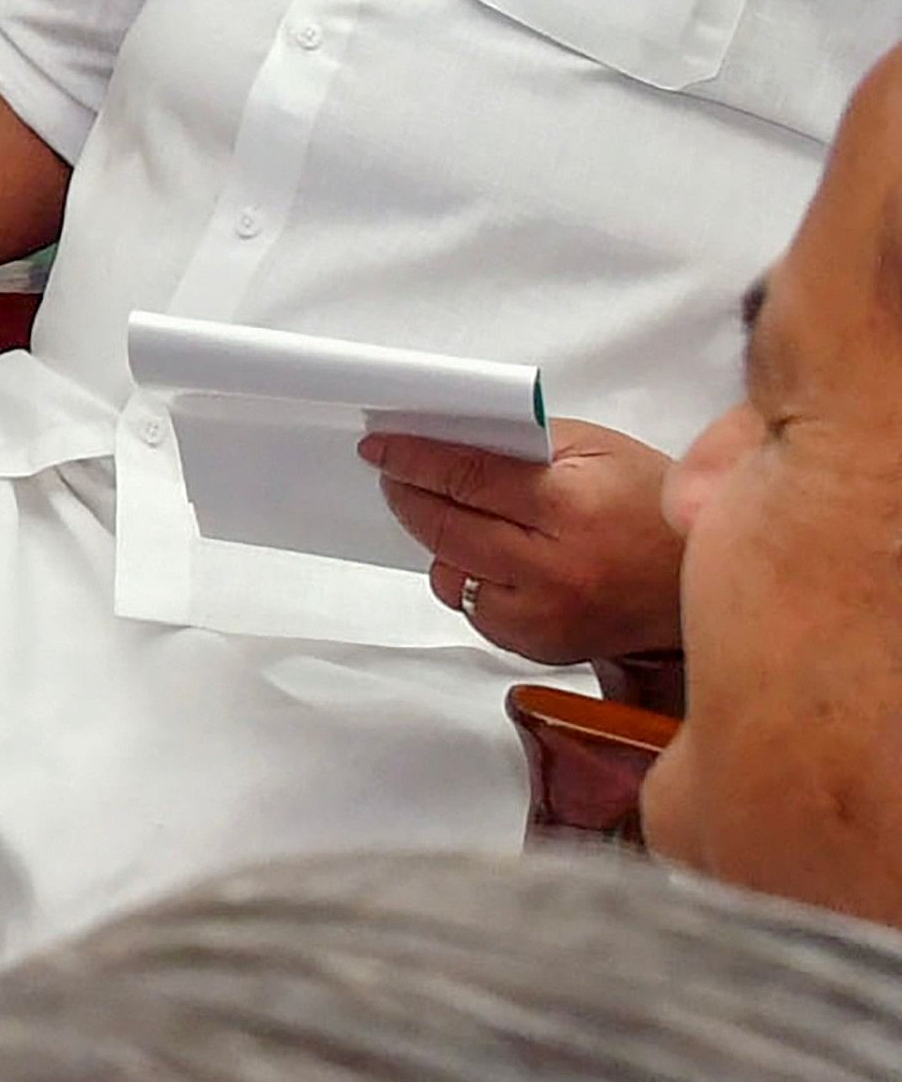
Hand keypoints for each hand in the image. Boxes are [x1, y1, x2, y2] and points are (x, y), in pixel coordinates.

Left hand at [366, 421, 686, 665]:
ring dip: (439, 541)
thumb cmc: (653, 506)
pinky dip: (467, 580)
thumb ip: (518, 440)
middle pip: (445, 528)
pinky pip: (473, 610)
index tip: (380, 447)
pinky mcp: (540, 646)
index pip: (465, 478)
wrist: (700, 579)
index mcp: (570, 508)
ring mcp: (544, 615)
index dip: (412, 458)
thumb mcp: (596, 448)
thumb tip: (446, 435)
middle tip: (393, 474)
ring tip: (451, 515)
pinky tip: (489, 558)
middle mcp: (553, 569)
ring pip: (449, 574)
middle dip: (408, 495)